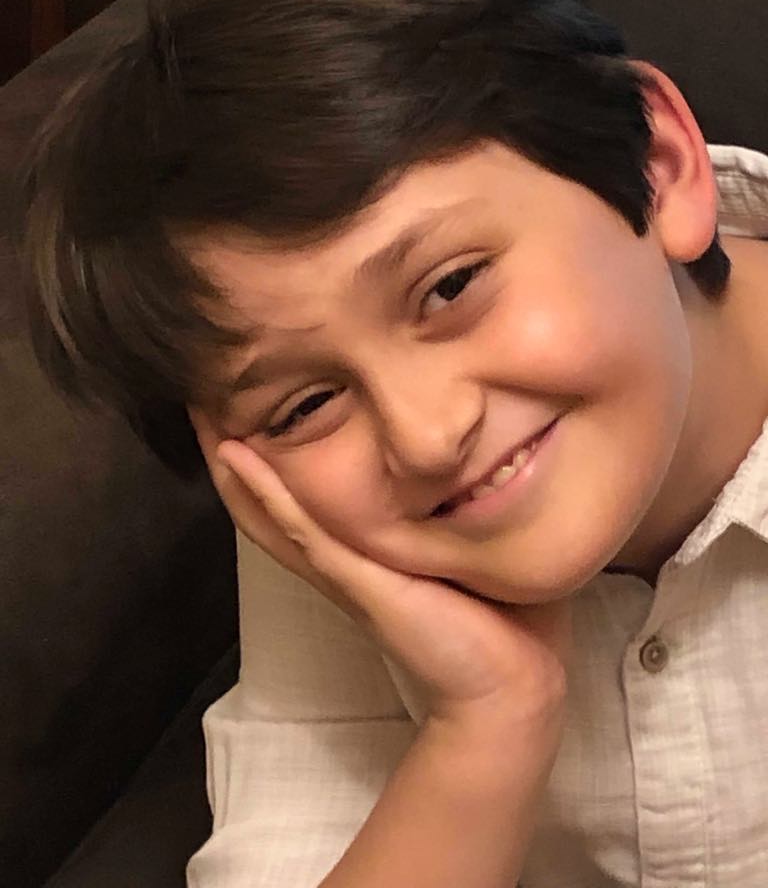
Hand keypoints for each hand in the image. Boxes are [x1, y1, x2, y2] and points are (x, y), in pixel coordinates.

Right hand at [190, 409, 571, 726]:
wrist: (508, 686)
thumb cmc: (500, 617)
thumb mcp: (473, 545)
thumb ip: (465, 507)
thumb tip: (491, 451)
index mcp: (363, 552)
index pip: (303, 497)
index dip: (270, 454)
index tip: (249, 401)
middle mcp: (341, 558)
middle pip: (268, 502)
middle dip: (234, 452)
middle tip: (200, 399)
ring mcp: (342, 570)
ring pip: (268, 512)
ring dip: (233, 466)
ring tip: (202, 417)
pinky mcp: (354, 580)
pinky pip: (299, 529)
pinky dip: (265, 492)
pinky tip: (237, 456)